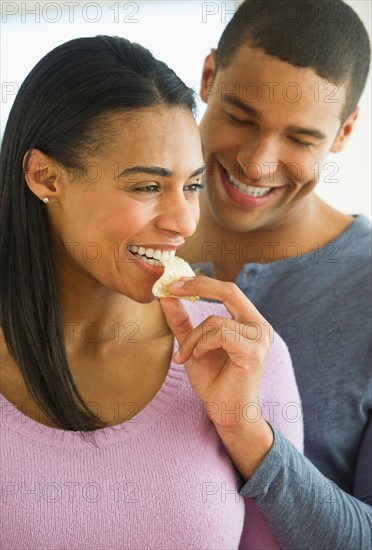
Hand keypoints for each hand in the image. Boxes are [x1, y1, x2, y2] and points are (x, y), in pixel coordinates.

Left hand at [160, 276, 273, 477]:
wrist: (226, 414)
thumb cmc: (214, 381)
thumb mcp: (193, 345)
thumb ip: (182, 321)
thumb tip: (166, 295)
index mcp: (249, 321)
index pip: (228, 290)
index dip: (201, 282)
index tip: (174, 282)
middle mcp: (260, 326)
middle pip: (229, 290)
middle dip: (197, 286)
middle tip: (171, 288)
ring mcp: (260, 338)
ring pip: (214, 320)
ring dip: (192, 338)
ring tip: (185, 356)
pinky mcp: (253, 352)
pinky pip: (219, 334)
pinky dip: (201, 344)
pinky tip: (197, 358)